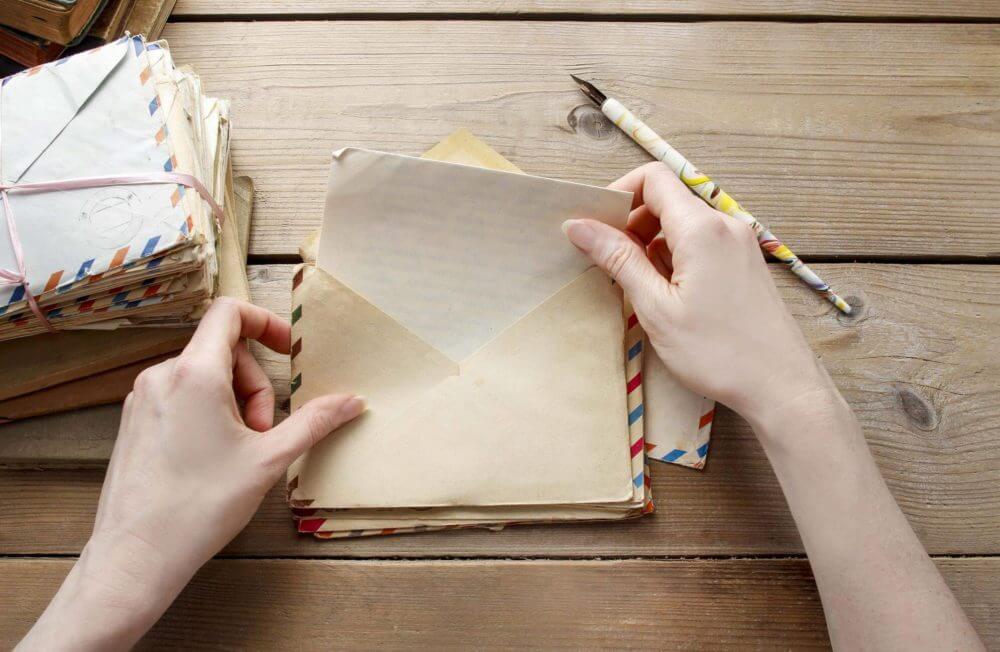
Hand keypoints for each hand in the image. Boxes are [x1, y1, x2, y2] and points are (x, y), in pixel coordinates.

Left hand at [19, 298, 362, 650]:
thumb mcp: (269, 460)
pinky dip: (207, 414)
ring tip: (238, 451)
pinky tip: (213, 457)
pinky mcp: (134, 421)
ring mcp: (143, 399)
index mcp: (195, 373)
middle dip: (254, 385)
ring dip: (232, 403)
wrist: (136, 556)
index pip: (229, 312)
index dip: (266, 322)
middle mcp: (162, 376)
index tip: (289, 350)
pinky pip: (180, 396)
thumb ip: (314, 422)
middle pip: (223, 351)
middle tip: (262, 432)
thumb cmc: (199, 506)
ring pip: (202, 376)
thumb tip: (352, 401)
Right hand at [563, 162, 830, 422]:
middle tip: (609, 261)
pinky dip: (675, 255)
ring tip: (637, 285)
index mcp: (702, 228)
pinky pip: (701, 241)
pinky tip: (666, 293)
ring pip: (683, 222)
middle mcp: (725, 225)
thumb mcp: (657, 308)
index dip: (618, 193)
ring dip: (651, 242)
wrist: (781, 385)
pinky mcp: (745, 262)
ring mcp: (739, 242)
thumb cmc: (719, 352)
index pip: (653, 178)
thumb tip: (580, 226)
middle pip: (667, 198)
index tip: (596, 225)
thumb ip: (619, 260)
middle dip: (631, 222)